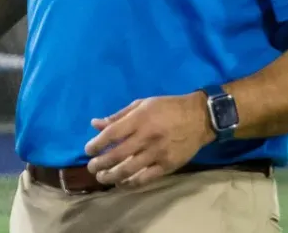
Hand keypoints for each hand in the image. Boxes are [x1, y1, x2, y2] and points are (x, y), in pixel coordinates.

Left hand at [84, 92, 215, 187]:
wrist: (199, 118)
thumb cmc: (168, 107)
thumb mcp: (142, 104)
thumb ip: (119, 116)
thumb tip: (96, 123)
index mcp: (140, 119)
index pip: (112, 134)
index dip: (97, 144)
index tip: (88, 149)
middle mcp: (147, 137)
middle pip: (117, 154)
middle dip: (100, 163)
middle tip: (91, 167)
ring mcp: (157, 153)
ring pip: (129, 169)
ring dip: (111, 176)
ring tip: (102, 177)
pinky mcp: (167, 165)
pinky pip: (145, 178)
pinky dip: (131, 183)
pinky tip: (121, 183)